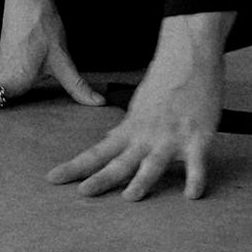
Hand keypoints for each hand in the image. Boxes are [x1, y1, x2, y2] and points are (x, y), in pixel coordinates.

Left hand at [46, 15, 227, 200]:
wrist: (190, 54)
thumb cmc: (166, 77)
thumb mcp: (139, 104)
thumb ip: (126, 127)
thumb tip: (108, 140)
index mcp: (131, 128)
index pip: (97, 152)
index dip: (75, 166)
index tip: (54, 178)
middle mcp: (147, 135)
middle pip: (120, 162)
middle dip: (101, 178)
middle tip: (83, 193)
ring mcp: (172, 137)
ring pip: (154, 164)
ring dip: (141, 181)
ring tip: (130, 197)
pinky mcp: (198, 138)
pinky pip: (197, 164)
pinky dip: (195, 180)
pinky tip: (192, 195)